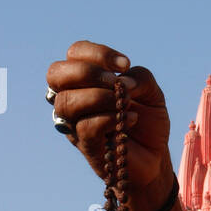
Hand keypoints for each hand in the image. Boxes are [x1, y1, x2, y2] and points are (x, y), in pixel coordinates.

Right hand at [46, 41, 171, 198]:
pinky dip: (110, 118)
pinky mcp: (85, 145)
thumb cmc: (147, 121)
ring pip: (67, 101)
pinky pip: (85, 126)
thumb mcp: (152, 92)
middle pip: (56, 73)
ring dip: (100, 97)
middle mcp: (73, 99)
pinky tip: (130, 119)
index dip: (97, 53)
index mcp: (85, 80)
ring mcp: (74, 123)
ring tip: (126, 102)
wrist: (155, 157)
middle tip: (116, 83)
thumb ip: (140, 77)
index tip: (125, 65)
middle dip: (88, 72)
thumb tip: (122, 81)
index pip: (74, 53)